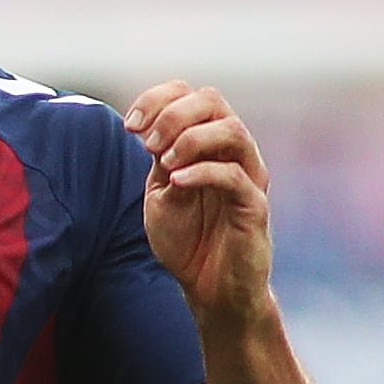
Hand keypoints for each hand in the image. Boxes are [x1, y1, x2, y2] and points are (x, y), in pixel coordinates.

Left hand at [125, 81, 272, 327]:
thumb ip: (160, 161)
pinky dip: (202, 172)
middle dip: (173, 114)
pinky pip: (236, 176)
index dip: (158, 99)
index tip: (130, 126)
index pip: (191, 95)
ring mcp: (247, 176)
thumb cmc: (187, 239)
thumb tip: (152, 132)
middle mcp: (232, 152)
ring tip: (165, 163)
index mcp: (207, 144)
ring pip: (232, 130)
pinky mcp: (253, 206)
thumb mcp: (161, 194)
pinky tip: (176, 182)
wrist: (209, 288)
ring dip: (190, 139)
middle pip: (213, 100)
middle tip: (147, 144)